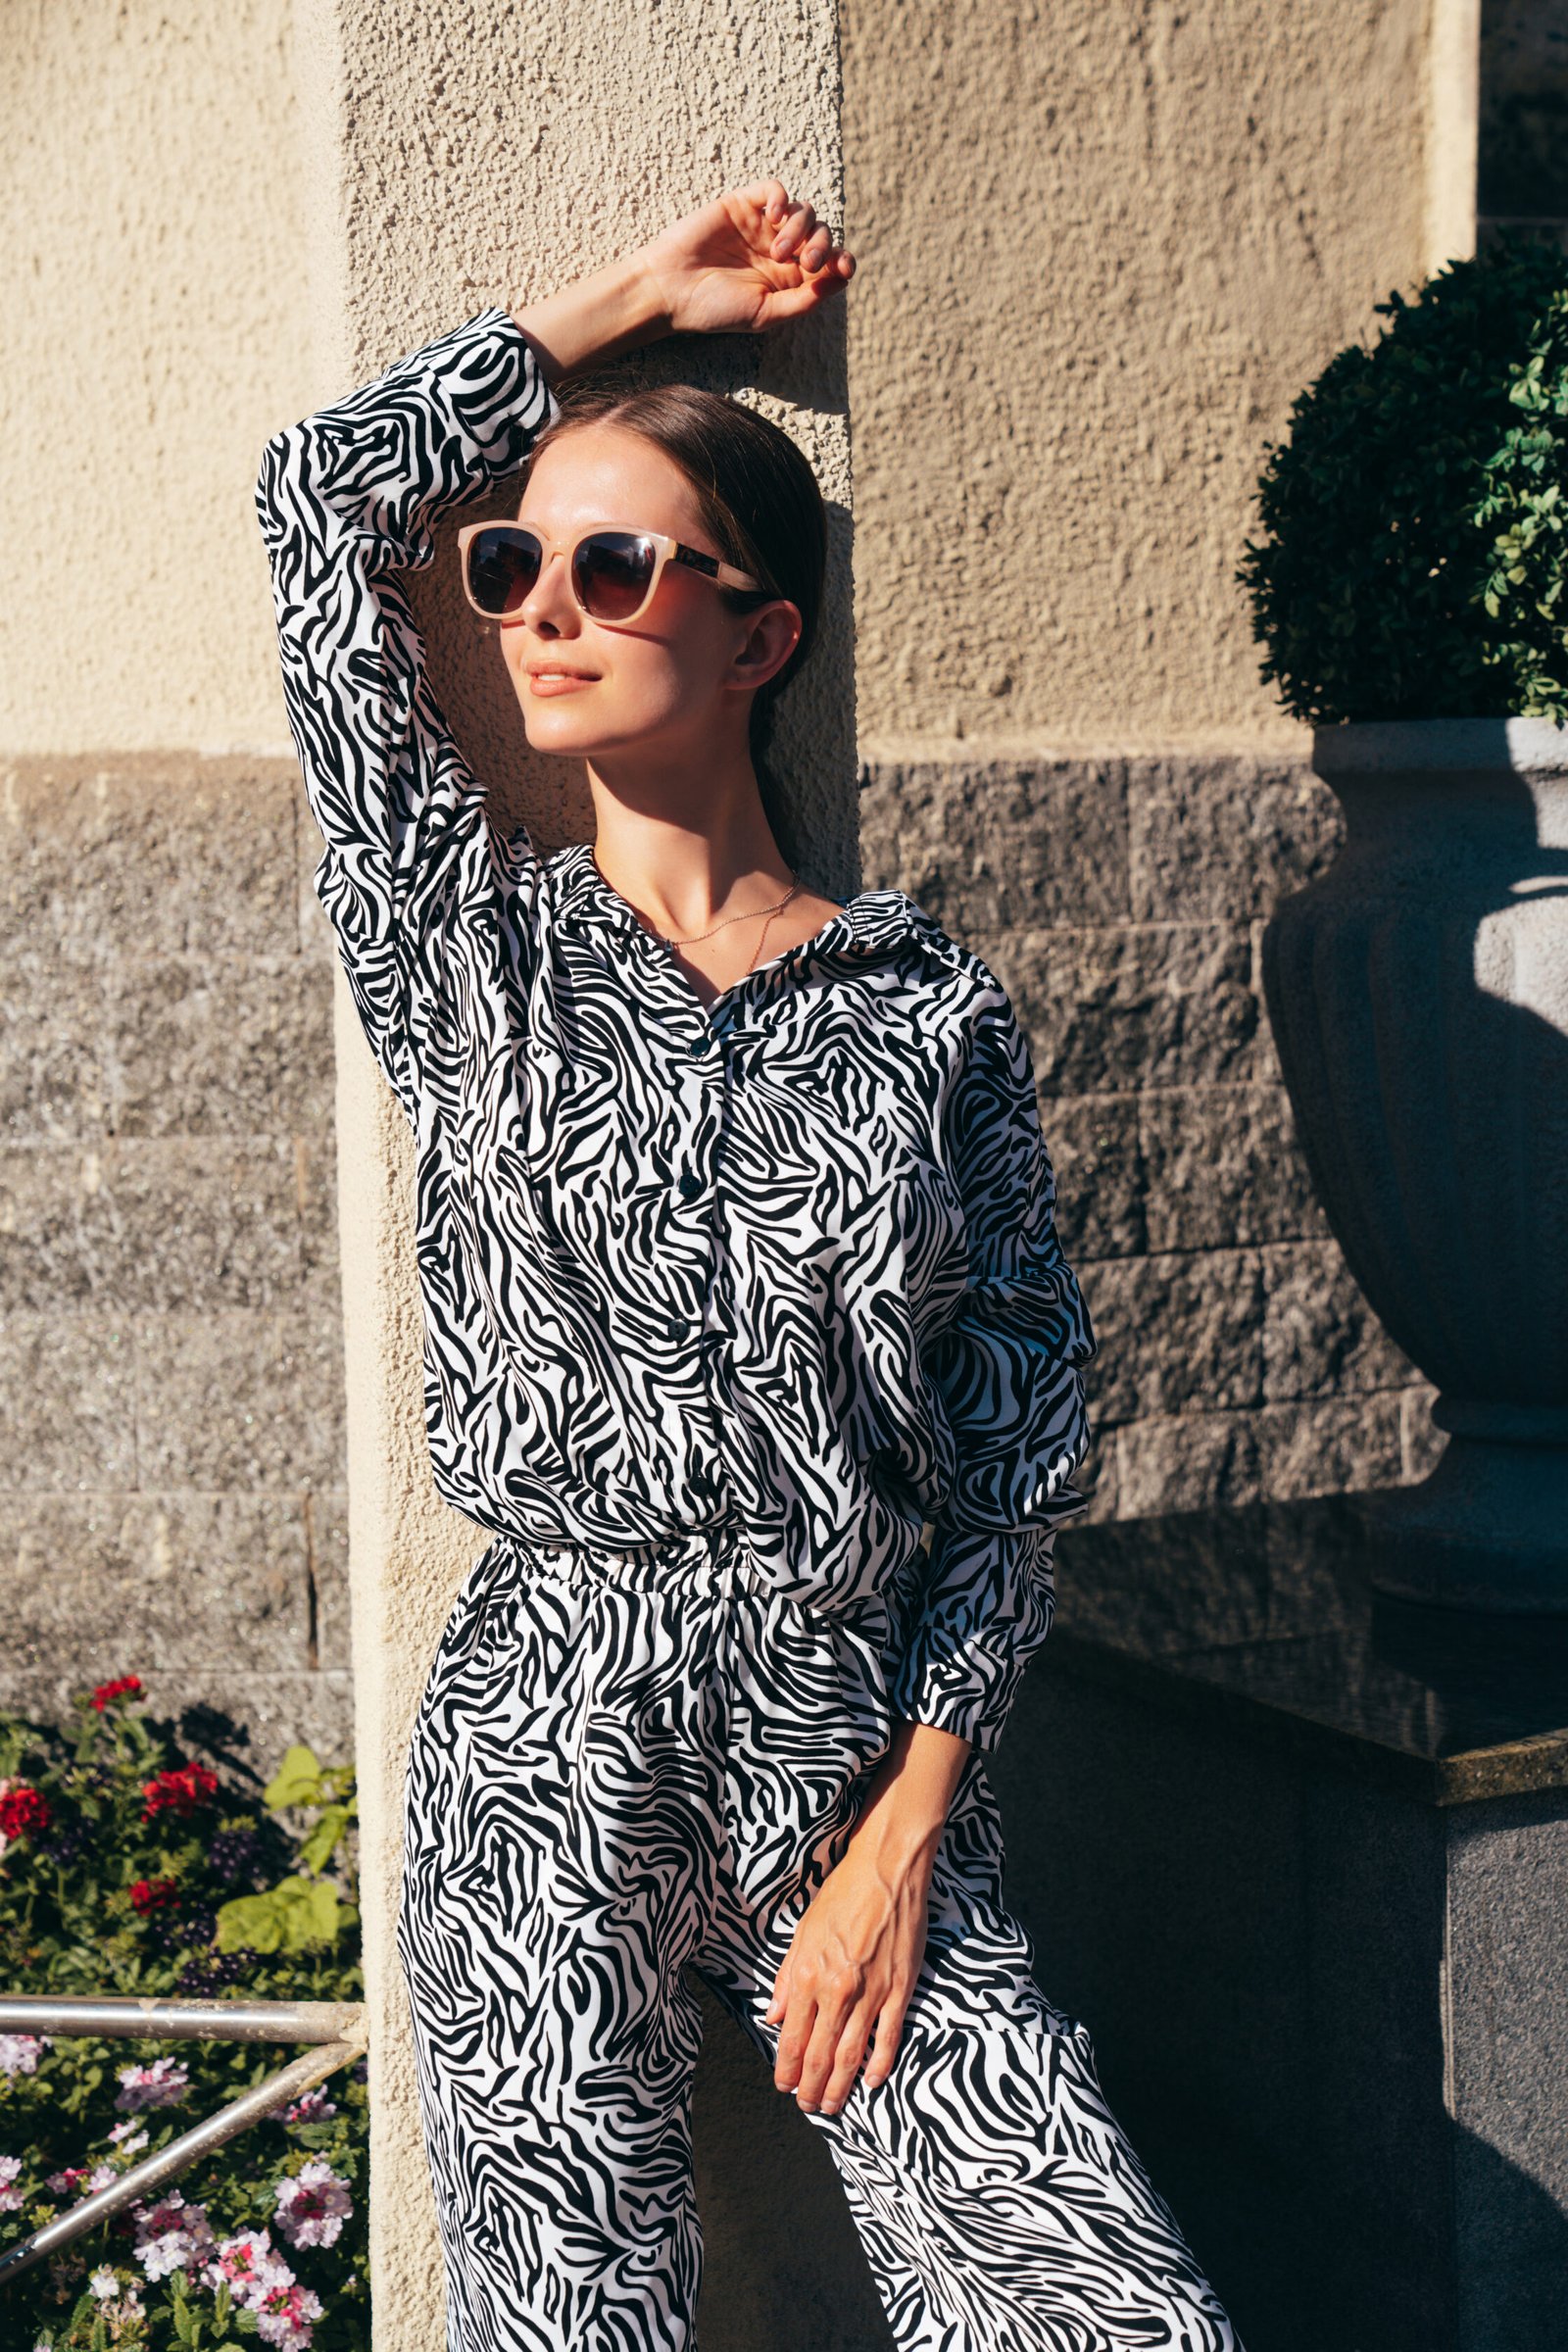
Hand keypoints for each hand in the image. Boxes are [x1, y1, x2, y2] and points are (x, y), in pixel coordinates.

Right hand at [636, 177, 854, 336]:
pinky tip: (775, 217)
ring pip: (803, 211)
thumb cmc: (715, 309)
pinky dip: (783, 198)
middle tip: (806, 263)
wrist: (671, 289)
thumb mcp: (766, 314)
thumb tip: (842, 279)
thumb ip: (804, 301)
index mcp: (789, 280)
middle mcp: (780, 252)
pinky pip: (774, 189)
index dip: (842, 261)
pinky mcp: (743, 205)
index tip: (842, 266)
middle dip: (821, 245)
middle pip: (821, 234)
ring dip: (801, 227)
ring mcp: (762, 226)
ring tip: (777, 251)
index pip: (829, 263)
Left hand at [765, 1719, 968, 2115]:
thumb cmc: (842, 1894)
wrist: (887, 1868)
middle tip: (807, 2106)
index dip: (788, 2068)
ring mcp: (872, 1992)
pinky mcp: (901, 1988)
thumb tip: (774, 2016)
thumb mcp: (802, 1932)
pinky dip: (879, 2063)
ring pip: (852, 2055)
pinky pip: (889, 2037)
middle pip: (822, 2054)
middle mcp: (838, 1990)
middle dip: (811, 2087)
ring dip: (840, 2086)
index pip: (794, 2037)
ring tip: (832, 2106)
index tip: (784, 2086)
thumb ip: (787, 1979)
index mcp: (809, 1975)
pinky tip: (871, 2081)